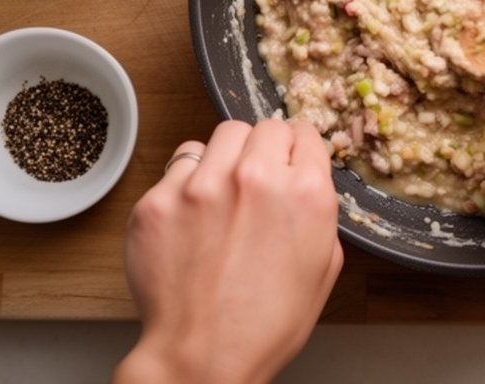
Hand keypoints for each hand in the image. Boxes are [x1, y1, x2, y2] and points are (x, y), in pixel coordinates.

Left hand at [114, 119, 343, 383]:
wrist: (203, 357)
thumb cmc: (267, 323)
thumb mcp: (325, 264)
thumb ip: (319, 210)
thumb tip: (305, 181)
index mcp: (306, 192)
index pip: (306, 133)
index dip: (299, 150)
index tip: (290, 160)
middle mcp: (256, 177)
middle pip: (266, 127)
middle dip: (266, 149)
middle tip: (258, 179)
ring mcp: (203, 184)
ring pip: (223, 135)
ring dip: (228, 156)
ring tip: (224, 192)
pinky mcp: (160, 198)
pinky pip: (180, 164)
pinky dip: (188, 182)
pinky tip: (192, 216)